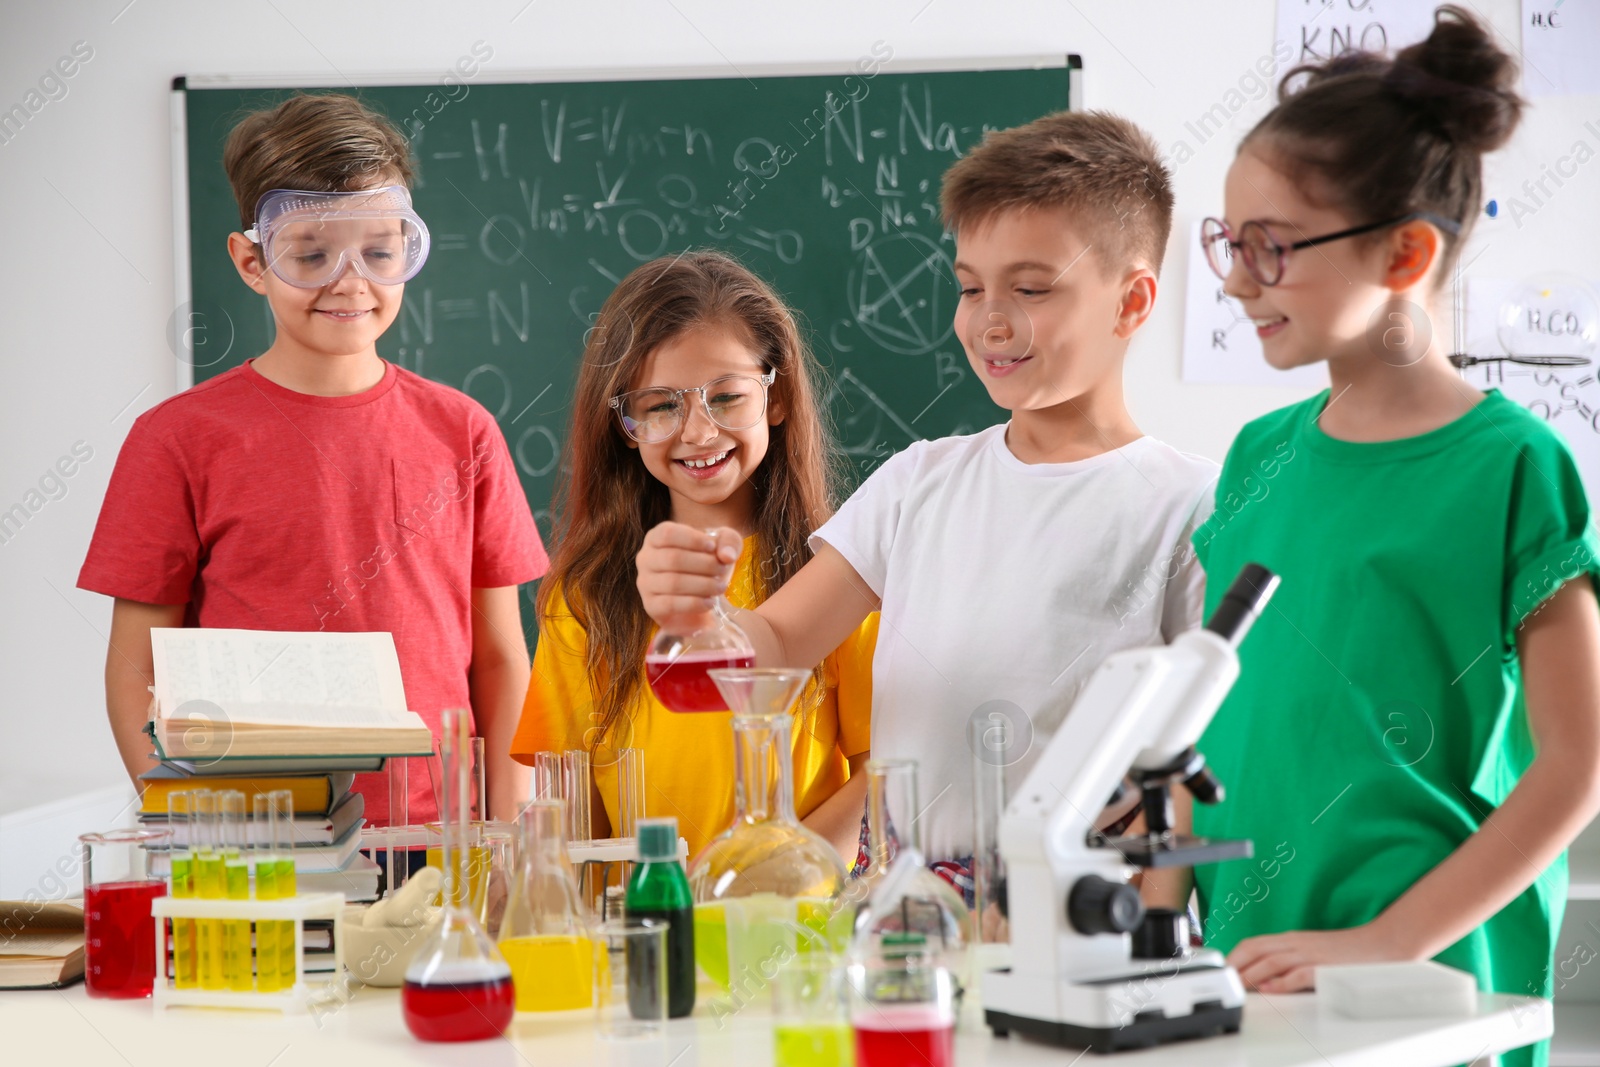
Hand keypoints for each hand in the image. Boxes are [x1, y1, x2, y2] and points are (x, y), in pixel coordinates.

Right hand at [636, 522, 741, 632]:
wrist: (700, 593)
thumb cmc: (707, 561)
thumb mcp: (722, 545)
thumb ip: (728, 542)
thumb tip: (726, 556)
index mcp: (656, 537)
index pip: (667, 533)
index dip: (692, 539)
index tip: (712, 547)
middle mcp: (645, 558)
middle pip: (673, 558)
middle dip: (704, 564)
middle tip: (723, 569)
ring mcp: (645, 583)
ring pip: (673, 583)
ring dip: (703, 585)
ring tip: (721, 586)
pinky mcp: (651, 606)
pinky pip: (670, 604)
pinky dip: (694, 603)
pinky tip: (711, 602)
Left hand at [1229, 922, 1412, 992]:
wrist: (1383, 945)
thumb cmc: (1346, 952)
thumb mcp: (1310, 951)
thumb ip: (1288, 960)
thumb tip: (1262, 977)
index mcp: (1291, 939)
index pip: (1253, 944)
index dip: (1234, 956)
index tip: (1222, 971)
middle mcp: (1297, 943)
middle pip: (1256, 949)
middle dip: (1236, 964)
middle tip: (1224, 980)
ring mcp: (1311, 954)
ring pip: (1273, 960)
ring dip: (1252, 973)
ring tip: (1238, 986)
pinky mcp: (1327, 967)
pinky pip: (1300, 973)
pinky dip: (1283, 982)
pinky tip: (1271, 990)